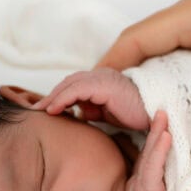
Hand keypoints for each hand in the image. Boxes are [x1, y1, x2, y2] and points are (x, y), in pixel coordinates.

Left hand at [33, 67, 149, 130]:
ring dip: (52, 97)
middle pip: (68, 83)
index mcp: (101, 80)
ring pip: (69, 84)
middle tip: (34, 109)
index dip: (57, 96)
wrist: (156, 115)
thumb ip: (92, 110)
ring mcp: (103, 78)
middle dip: (50, 96)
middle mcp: (101, 75)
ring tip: (40, 110)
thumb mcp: (107, 113)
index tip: (43, 109)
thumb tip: (77, 113)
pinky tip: (53, 110)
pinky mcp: (104, 85)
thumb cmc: (136, 115)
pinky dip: (62, 100)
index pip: (73, 86)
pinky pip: (77, 91)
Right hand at [124, 110, 172, 190]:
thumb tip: (175, 170)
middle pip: (151, 150)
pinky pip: (152, 170)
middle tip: (164, 105)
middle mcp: (143, 182)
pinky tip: (165, 136)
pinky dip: (159, 152)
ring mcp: (143, 188)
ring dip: (157, 133)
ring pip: (151, 156)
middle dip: (156, 127)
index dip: (157, 134)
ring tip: (164, 114)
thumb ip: (161, 186)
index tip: (164, 113)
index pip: (153, 154)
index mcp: (147, 182)